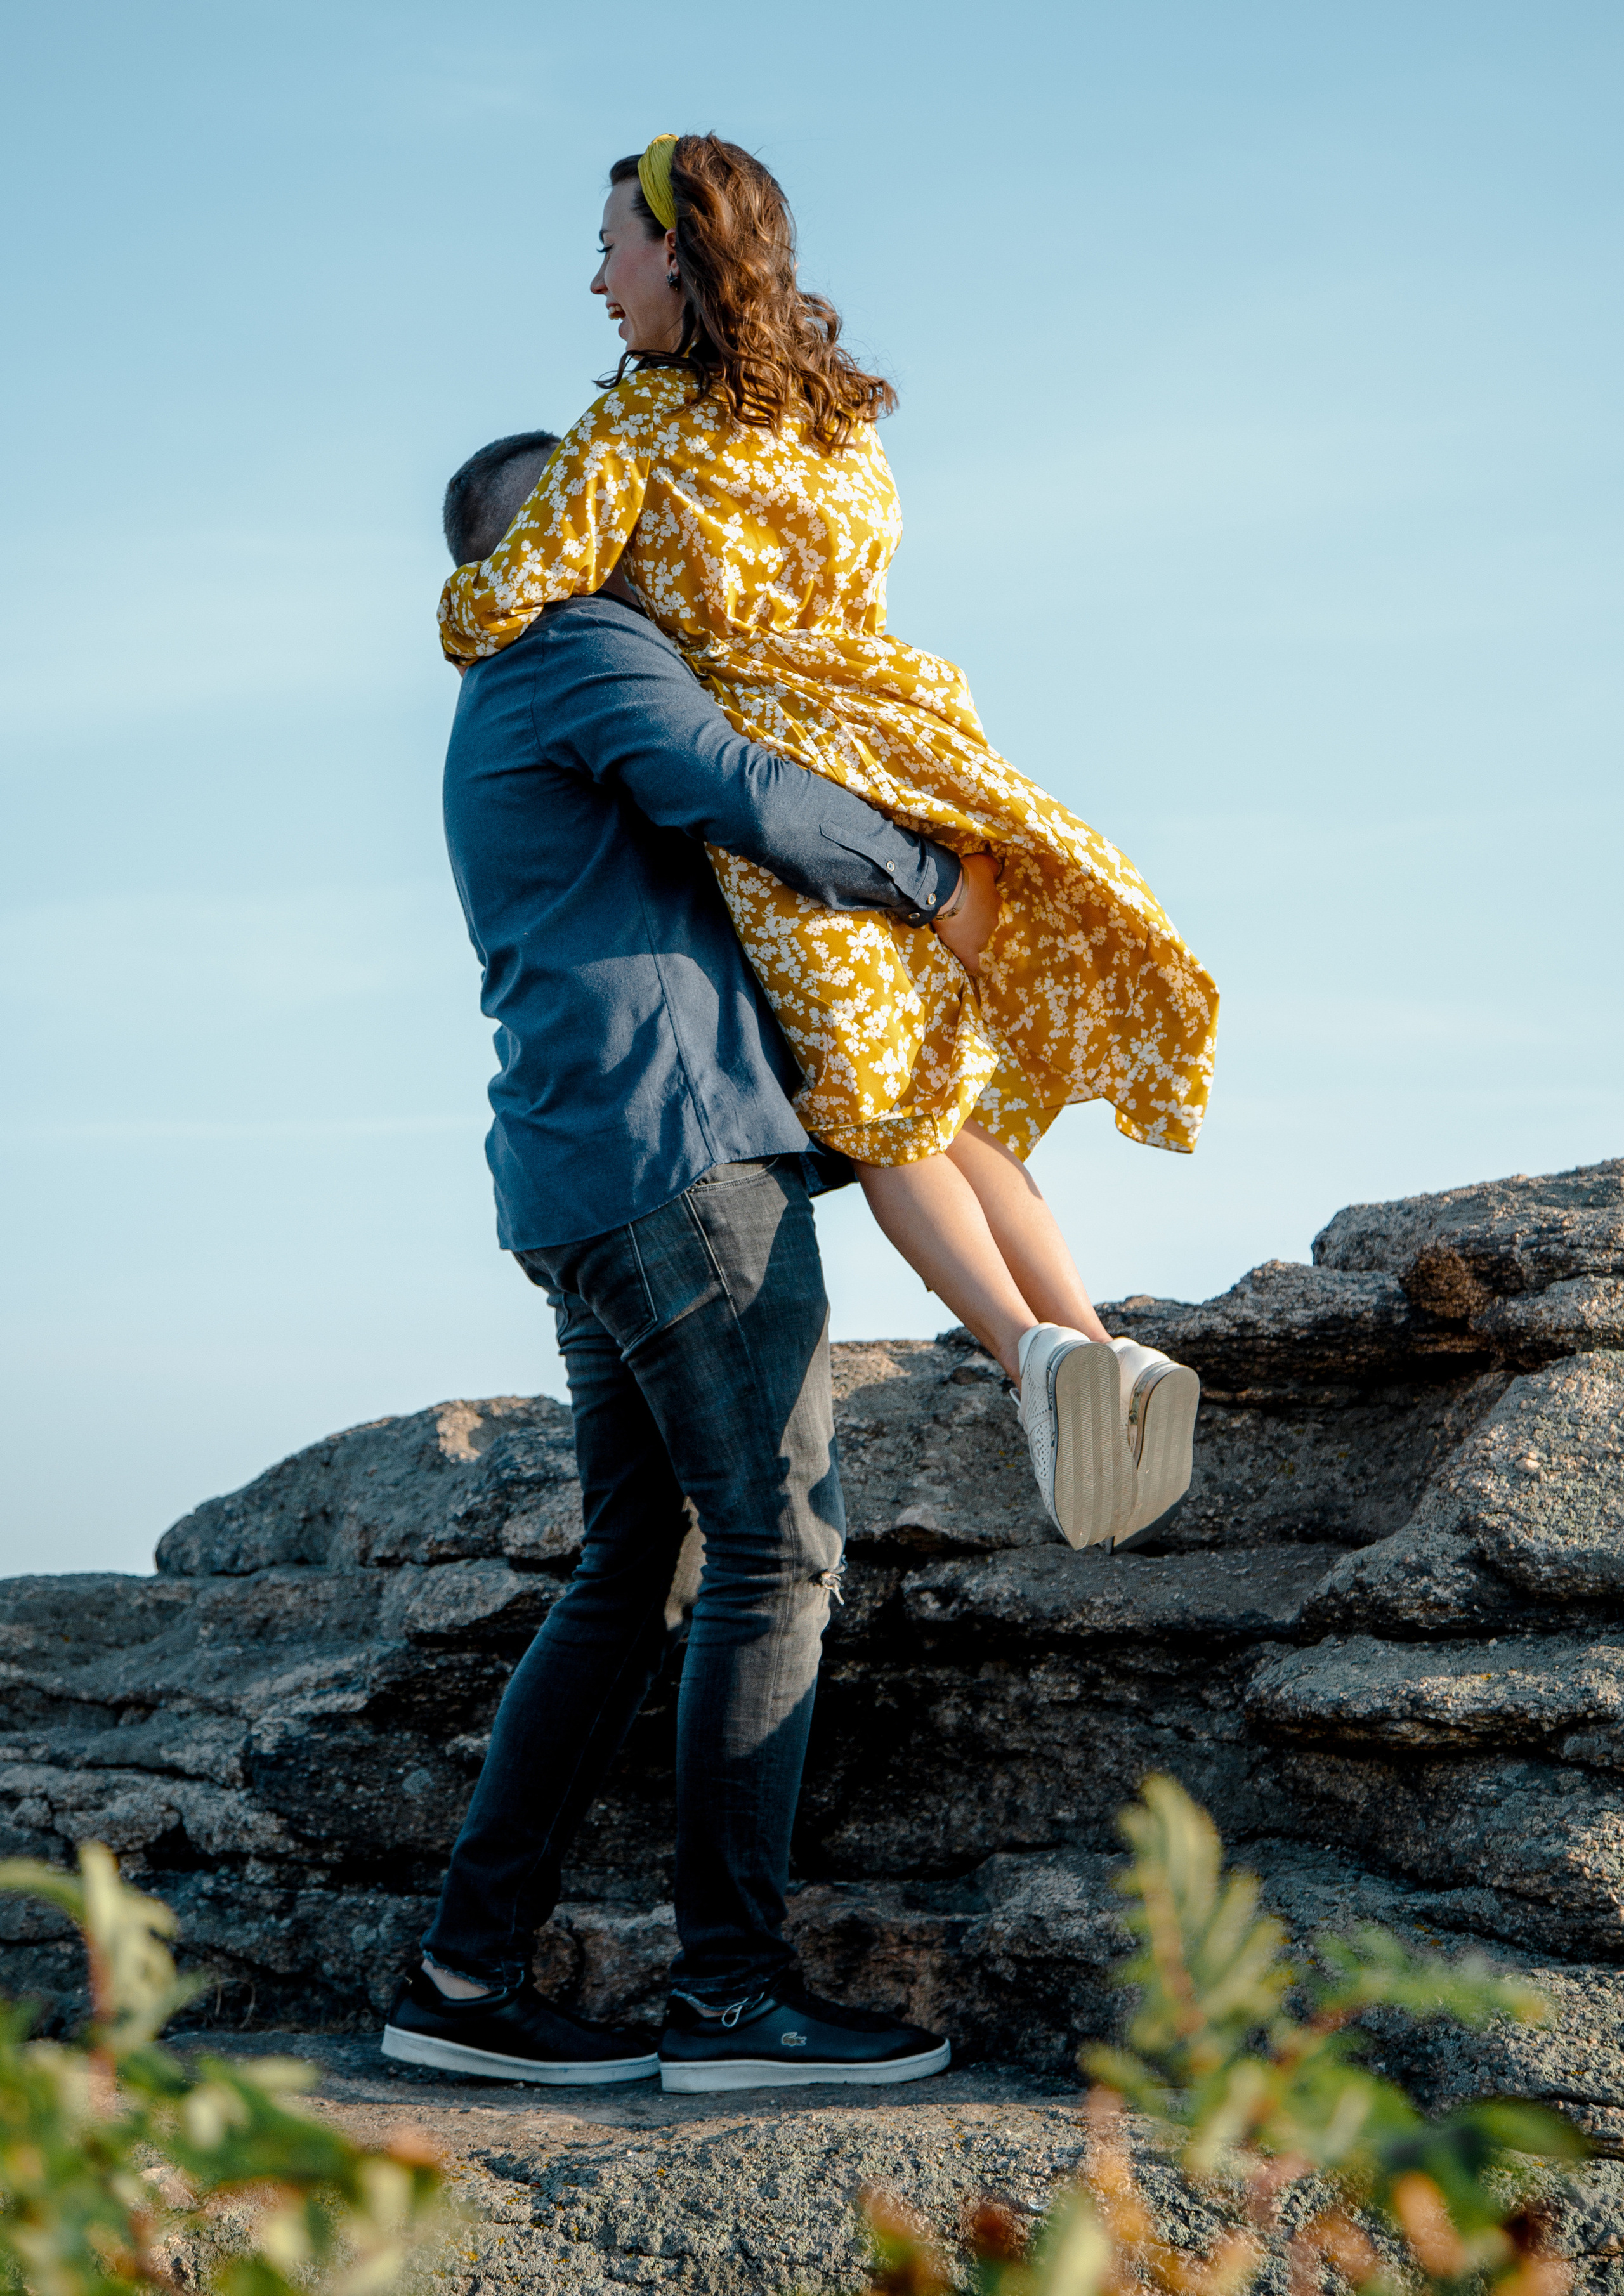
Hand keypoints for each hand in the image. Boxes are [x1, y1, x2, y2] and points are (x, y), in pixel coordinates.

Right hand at [933, 852, 999, 976]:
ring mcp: (981, 937)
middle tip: (961, 915)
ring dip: (971, 937)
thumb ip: (991, 865)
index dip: (980, 903)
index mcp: (994, 901)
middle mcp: (992, 920)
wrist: (951, 892)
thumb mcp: (983, 863)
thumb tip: (996, 865)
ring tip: (958, 934)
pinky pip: (972, 963)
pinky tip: (972, 969)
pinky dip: (972, 966)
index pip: (990, 904)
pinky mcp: (967, 950)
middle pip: (985, 924)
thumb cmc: (967, 876)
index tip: (969, 900)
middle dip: (976, 921)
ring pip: (979, 940)